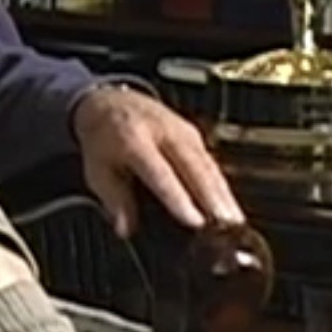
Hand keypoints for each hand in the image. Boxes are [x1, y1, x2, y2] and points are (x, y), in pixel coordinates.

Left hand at [71, 86, 243, 238]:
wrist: (108, 103)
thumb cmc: (102, 138)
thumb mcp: (96, 170)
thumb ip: (113, 200)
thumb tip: (125, 228)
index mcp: (133, 139)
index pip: (160, 172)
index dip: (178, 198)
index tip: (193, 220)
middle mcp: (161, 132)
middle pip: (193, 167)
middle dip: (212, 198)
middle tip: (226, 225)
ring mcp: (180, 130)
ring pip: (207, 164)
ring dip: (223, 193)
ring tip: (235, 222)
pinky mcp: (193, 134)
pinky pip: (210, 161)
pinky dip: (221, 184)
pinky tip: (229, 205)